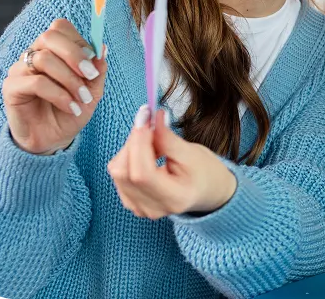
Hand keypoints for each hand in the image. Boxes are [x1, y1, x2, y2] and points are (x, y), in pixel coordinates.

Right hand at [2, 19, 106, 155]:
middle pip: (50, 36)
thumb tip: (102, 48)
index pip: (61, 28)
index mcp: (54, 50)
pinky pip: (36, 82)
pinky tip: (71, 107)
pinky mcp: (11, 88)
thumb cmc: (72, 109)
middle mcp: (34, 55)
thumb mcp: (93, 91)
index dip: (80, 41)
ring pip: (44, 59)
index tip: (95, 63)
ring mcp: (20, 70)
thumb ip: (97, 69)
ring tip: (82, 99)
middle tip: (91, 76)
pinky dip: (59, 95)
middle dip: (75, 55)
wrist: (55, 139)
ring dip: (70, 80)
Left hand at [107, 107, 238, 218]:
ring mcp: (139, 208)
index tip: (145, 117)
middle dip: (133, 141)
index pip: (142, 173)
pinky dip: (128, 158)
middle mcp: (152, 208)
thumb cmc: (204, 172)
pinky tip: (145, 154)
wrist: (207, 191)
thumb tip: (151, 118)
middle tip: (149, 122)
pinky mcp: (131, 203)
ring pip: (118, 172)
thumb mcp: (192, 153)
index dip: (139, 143)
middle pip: (125, 172)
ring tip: (152, 141)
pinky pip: (118, 176)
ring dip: (130, 148)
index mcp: (174, 198)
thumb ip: (167, 138)